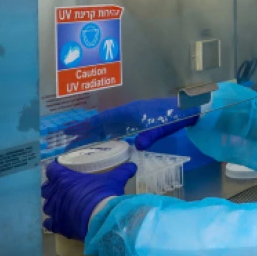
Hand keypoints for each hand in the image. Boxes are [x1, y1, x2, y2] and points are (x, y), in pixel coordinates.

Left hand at [42, 161, 136, 240]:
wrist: (100, 217)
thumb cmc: (104, 194)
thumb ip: (122, 171)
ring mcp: (54, 211)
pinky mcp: (57, 225)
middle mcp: (56, 194)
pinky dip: (52, 221)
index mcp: (65, 179)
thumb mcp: (115, 179)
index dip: (55, 169)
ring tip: (60, 204)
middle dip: (52, 188)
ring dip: (52, 204)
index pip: (52, 170)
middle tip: (61, 187)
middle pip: (46, 189)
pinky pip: (48, 223)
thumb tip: (132, 166)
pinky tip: (57, 221)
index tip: (59, 168)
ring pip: (46, 206)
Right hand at [66, 98, 199, 150]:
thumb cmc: (176, 115)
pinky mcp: (138, 122)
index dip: (85, 125)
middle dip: (84, 133)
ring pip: (108, 126)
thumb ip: (151, 136)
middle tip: (66, 144)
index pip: (103, 119)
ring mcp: (132, 117)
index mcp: (130, 111)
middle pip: (101, 123)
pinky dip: (106, 136)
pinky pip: (117, 128)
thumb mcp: (163, 126)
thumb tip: (137, 147)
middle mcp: (127, 113)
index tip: (69, 132)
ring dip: (94, 135)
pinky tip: (102, 145)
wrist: (190, 108)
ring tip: (78, 146)